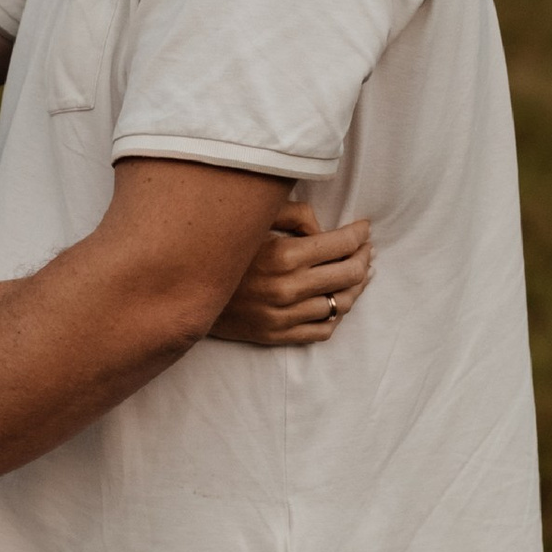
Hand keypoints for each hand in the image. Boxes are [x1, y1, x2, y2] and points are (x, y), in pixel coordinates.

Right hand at [211, 201, 372, 347]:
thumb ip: (295, 215)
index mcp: (285, 255)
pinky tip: (337, 301)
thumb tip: (323, 229)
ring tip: (358, 274)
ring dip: (356, 287)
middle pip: (350, 274)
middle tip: (366, 249)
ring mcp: (285, 316)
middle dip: (364, 257)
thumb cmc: (224, 250)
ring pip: (342, 304)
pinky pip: (323, 330)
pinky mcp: (278, 335)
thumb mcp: (255, 219)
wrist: (185, 292)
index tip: (364, 228)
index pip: (343, 244)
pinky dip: (336, 315)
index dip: (360, 234)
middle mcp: (289, 288)